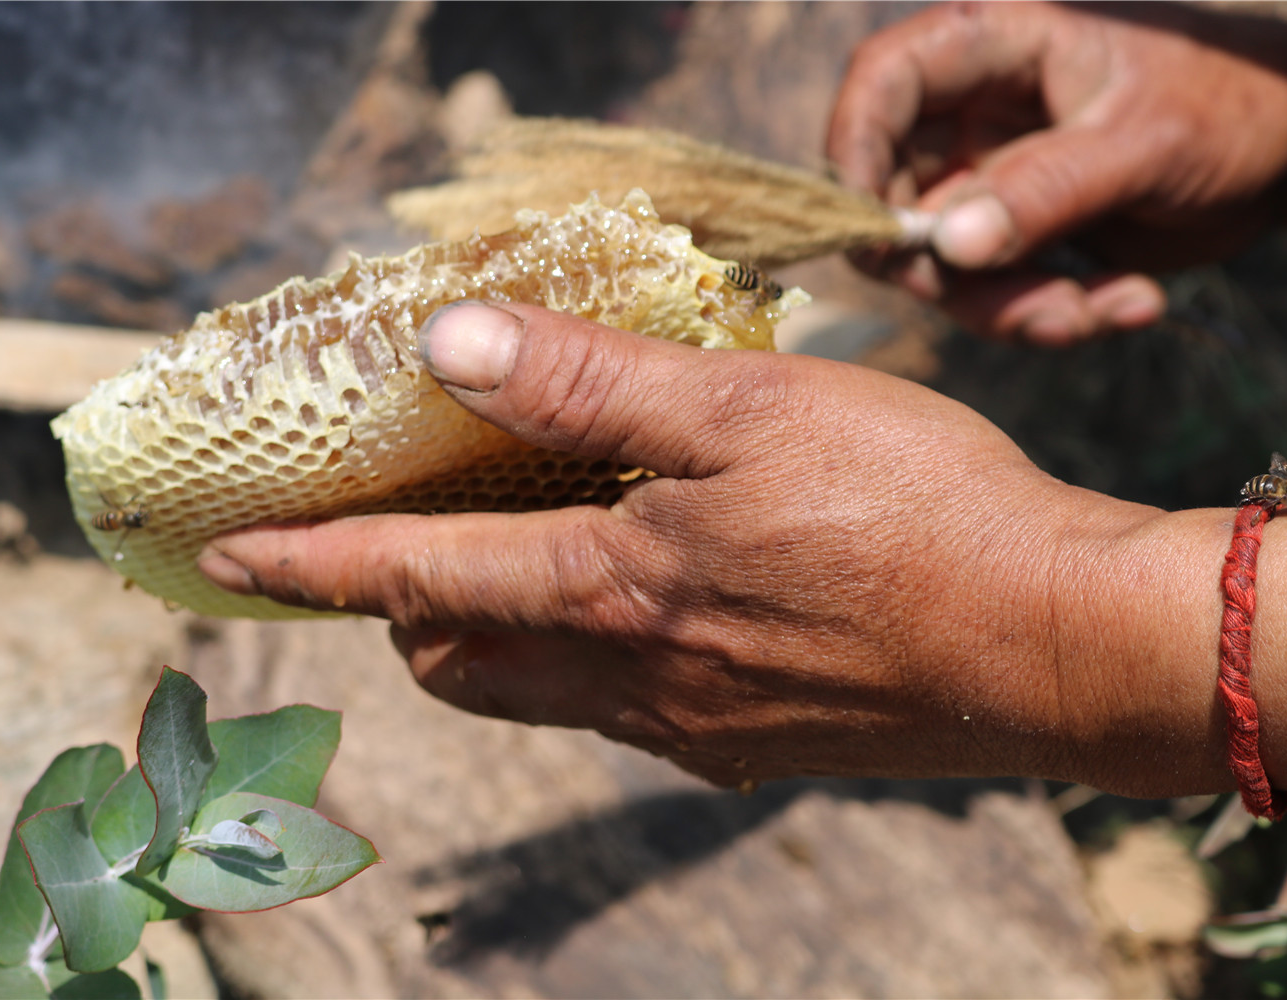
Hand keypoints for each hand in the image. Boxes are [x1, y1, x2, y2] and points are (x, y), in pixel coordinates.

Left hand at [198, 302, 1286, 800]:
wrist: (1052, 646)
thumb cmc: (912, 508)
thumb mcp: (743, 408)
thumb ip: (587, 383)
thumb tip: (453, 348)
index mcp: (612, 593)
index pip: (415, 582)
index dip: (314, 567)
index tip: (234, 560)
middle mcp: (633, 682)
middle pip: (462, 662)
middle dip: (403, 612)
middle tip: (398, 548)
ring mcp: (694, 730)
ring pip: (543, 695)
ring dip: (497, 639)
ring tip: (515, 569)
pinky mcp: (756, 750)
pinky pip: (627, 715)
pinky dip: (592, 663)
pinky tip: (651, 611)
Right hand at [826, 2, 1286, 343]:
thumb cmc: (1230, 105)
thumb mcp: (1143, 144)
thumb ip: (1045, 190)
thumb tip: (946, 247)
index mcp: (996, 49)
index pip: (884, 81)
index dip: (854, 147)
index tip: (870, 229)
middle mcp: (974, 116)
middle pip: (892, 196)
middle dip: (946, 270)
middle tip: (1013, 305)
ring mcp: (991, 180)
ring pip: (941, 266)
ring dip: (1012, 309)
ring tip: (1100, 310)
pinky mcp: (1018, 237)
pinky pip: (992, 296)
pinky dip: (1050, 316)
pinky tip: (1126, 302)